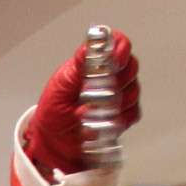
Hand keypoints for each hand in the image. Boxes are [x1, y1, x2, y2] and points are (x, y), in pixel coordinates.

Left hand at [24, 28, 136, 176]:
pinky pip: (133, 113)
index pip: (119, 44)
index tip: (115, 63)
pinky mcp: (123, 114)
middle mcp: (111, 75)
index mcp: (94, 63)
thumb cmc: (53, 110)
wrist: (52, 141)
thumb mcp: (61, 86)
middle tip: (93, 94)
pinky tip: (102, 124)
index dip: (121, 51)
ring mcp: (119, 94)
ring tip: (89, 112)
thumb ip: (78, 67)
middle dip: (115, 82)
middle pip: (130, 68)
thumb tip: (88, 48)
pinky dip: (119, 120)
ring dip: (114, 104)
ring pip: (133, 91)